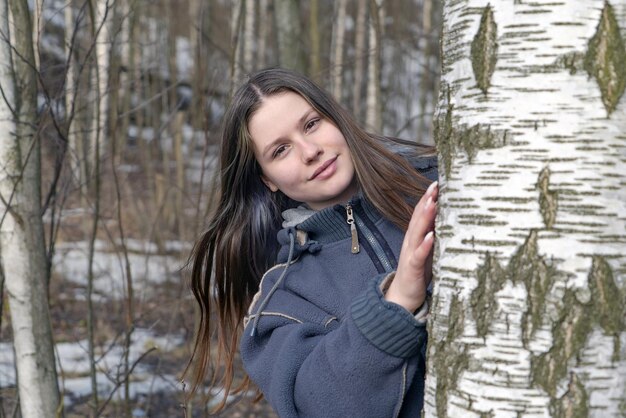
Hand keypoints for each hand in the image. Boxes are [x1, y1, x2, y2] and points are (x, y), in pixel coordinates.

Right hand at [384, 181, 437, 312]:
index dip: (428, 198)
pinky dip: (424, 244)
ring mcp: (410, 253)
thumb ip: (437, 236)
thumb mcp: (430, 251)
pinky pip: (418, 255)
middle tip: (435, 186)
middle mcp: (411, 242)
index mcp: (416, 237)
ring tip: (433, 203)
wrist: (403, 297)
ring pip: (417, 232)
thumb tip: (452, 221)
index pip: (421, 213)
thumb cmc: (419, 272)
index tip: (438, 183)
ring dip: (424, 217)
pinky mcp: (413, 268)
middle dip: (426, 201)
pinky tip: (431, 236)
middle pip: (418, 218)